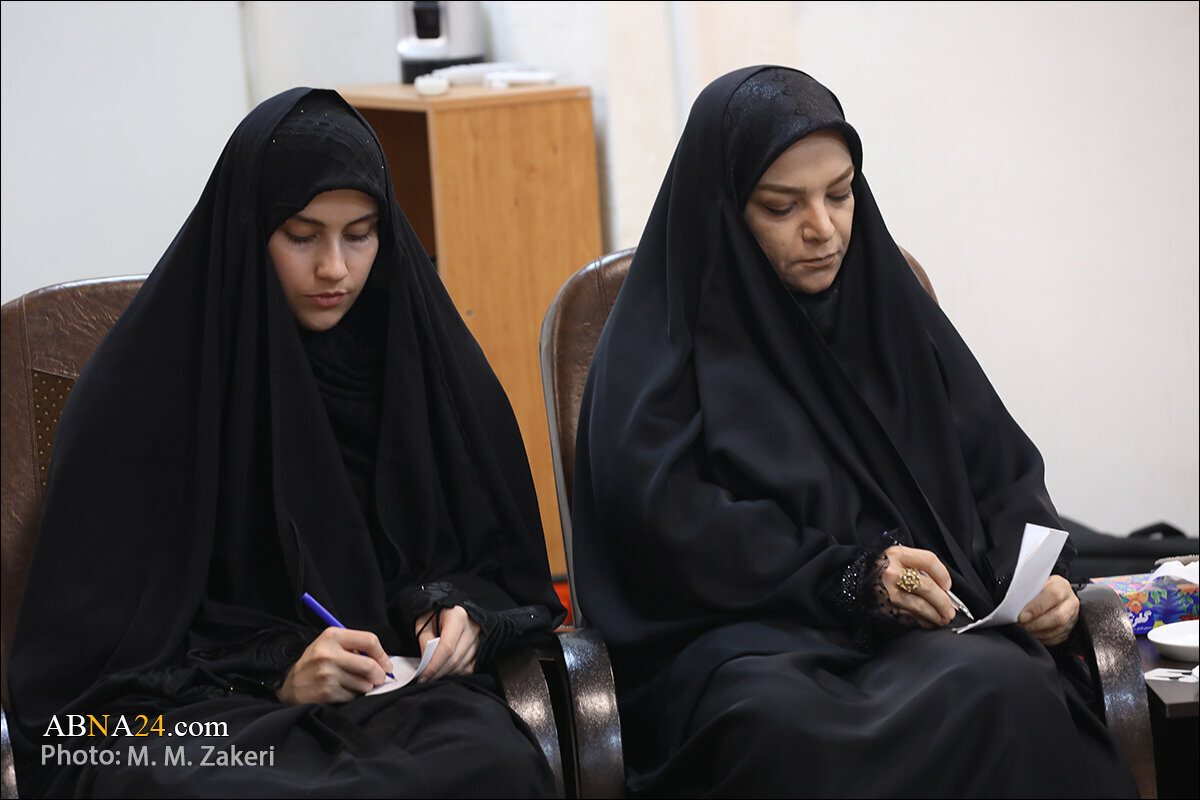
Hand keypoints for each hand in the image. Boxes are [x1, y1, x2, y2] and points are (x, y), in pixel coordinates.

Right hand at [276, 627, 392, 704]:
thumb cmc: (316, 662)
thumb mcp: (331, 644)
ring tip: (355, 682)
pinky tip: (343, 690)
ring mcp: (327, 674)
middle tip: (380, 678)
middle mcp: (329, 654)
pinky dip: (354, 695)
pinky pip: (353, 696)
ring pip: (364, 683)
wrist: (290, 683)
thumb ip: (355, 646)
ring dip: (366, 686)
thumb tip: (384, 661)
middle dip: (380, 675)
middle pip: (370, 665)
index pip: (369, 640)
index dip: (382, 654)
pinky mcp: (327, 692)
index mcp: (333, 636)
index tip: (386, 664)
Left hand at [415, 606, 480, 682]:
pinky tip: (446, 669)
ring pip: (462, 665)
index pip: (447, 647)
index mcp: (458, 617)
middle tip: (425, 679)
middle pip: (455, 659)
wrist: (450, 608)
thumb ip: (425, 642)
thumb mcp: (424, 622)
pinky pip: (470, 667)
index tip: (422, 676)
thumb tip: (426, 664)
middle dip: (438, 672)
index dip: (434, 665)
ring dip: (446, 673)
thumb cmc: (435, 614)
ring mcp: (479, 637)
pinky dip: (456, 672)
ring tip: (433, 673)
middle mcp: (472, 627)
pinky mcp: (482, 646)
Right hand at [881, 545, 957, 627]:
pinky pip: (909, 617)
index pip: (929, 561)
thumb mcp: (895, 559)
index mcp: (897, 555)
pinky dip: (922, 622)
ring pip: (920, 605)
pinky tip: (928, 622)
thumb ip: (916, 567)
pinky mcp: (884, 608)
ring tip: (943, 619)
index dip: (943, 574)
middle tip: (950, 610)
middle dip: (943, 602)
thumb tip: (943, 589)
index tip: (947, 586)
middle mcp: (892, 572)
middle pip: (927, 587)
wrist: (851, 583)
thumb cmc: (879, 571)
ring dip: (936, 615)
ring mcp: (887, 591)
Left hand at [1019, 575, 1078, 645]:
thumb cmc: (1041, 588)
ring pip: (1057, 630)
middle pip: (1058, 616)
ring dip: (1037, 632)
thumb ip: (1029, 591)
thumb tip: (1015, 602)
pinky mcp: (1069, 629)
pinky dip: (1042, 638)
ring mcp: (1072, 617)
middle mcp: (1070, 602)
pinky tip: (1032, 633)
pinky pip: (1056, 638)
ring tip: (1024, 629)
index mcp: (1061, 586)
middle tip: (1021, 624)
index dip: (1037, 607)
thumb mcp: (1035, 583)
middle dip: (1036, 623)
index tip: (1022, 616)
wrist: (1055, 594)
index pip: (1053, 595)